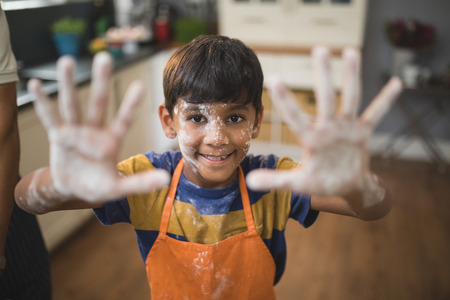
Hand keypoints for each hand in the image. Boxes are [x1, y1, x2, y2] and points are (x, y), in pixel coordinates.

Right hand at [28, 52, 168, 202]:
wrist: (73, 189)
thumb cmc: (99, 186)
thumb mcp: (119, 188)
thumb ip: (139, 183)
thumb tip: (166, 180)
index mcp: (112, 141)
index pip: (124, 120)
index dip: (130, 105)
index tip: (140, 86)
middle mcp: (95, 131)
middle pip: (98, 103)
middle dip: (100, 81)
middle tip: (105, 57)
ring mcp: (76, 131)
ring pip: (72, 105)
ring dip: (69, 84)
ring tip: (67, 61)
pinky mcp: (58, 136)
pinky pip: (50, 117)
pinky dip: (42, 103)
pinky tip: (35, 85)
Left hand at [247, 47, 401, 196]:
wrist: (346, 186)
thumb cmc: (320, 182)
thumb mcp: (299, 184)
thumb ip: (277, 180)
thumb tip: (249, 181)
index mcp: (312, 139)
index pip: (296, 117)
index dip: (286, 100)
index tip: (274, 79)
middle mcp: (329, 128)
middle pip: (326, 98)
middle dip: (324, 76)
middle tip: (319, 49)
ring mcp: (347, 128)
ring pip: (351, 98)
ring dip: (352, 76)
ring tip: (351, 51)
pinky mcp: (363, 132)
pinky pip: (376, 114)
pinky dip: (386, 100)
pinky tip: (396, 83)